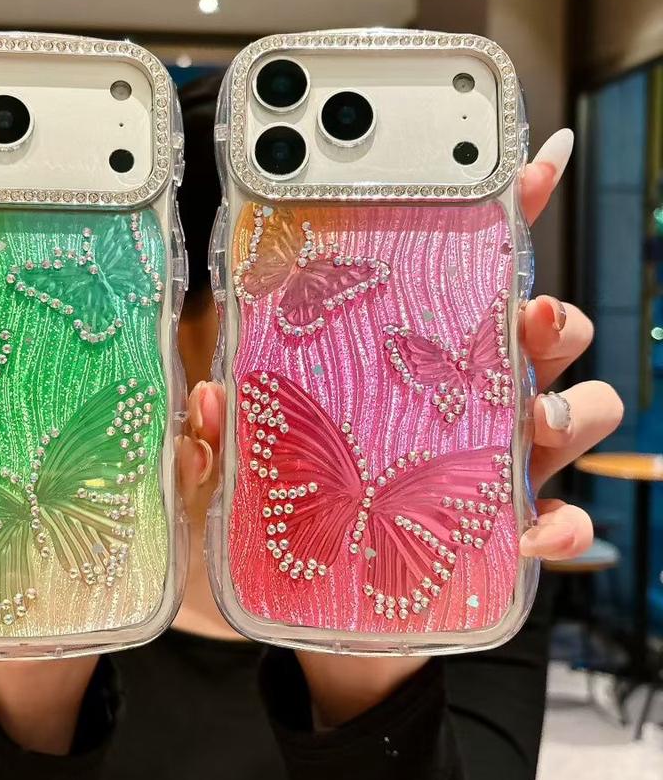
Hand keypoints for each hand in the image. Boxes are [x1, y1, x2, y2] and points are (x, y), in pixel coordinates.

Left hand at [179, 129, 622, 723]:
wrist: (326, 615)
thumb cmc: (292, 520)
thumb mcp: (243, 470)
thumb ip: (222, 436)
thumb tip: (204, 398)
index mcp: (412, 366)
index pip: (466, 280)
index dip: (505, 218)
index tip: (526, 164)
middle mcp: (467, 405)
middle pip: (541, 336)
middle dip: (550, 316)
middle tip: (525, 314)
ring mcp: (495, 469)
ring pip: (575, 413)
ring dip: (570, 407)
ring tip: (534, 419)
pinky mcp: (506, 541)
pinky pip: (560, 526)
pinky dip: (561, 528)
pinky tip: (538, 534)